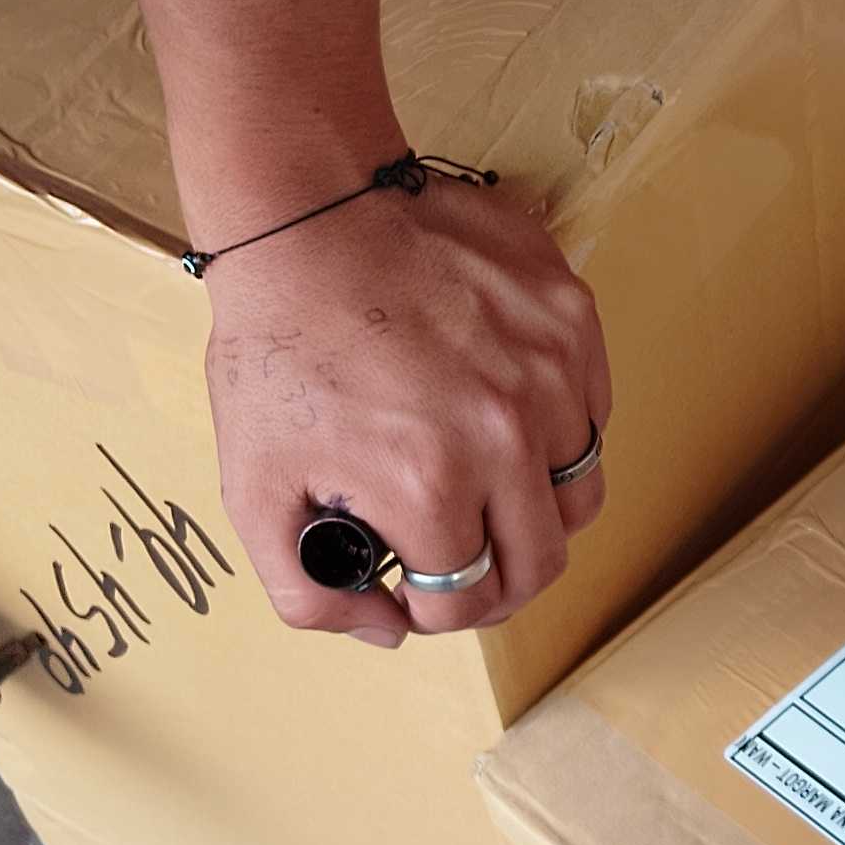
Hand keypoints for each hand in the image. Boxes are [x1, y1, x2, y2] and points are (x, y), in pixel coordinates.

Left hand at [201, 172, 611, 646]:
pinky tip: (501, 414)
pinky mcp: (572, 322)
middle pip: (543, 561)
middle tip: (460, 559)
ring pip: (580, 492)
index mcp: (430, 485)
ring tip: (486, 488)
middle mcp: (508, 436)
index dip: (434, 609)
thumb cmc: (278, 342)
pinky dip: (556, 433)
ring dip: (534, 509)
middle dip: (497, 582)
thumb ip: (309, 592)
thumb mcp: (252, 487)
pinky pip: (592, 414)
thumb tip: (387, 628)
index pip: (469, 600)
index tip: (413, 587)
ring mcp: (551, 374)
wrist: (310, 216)